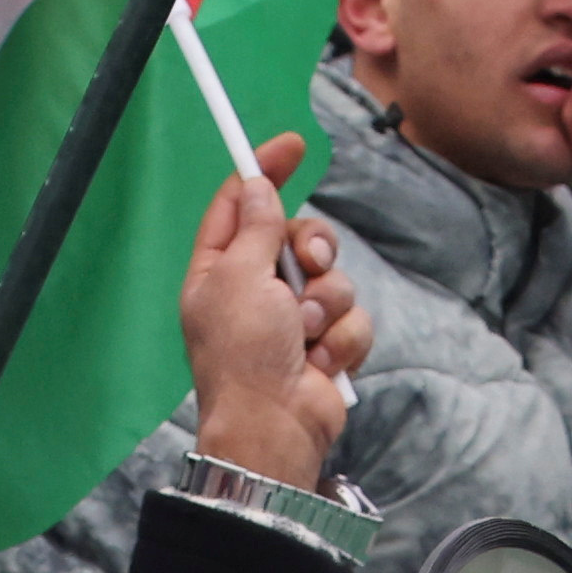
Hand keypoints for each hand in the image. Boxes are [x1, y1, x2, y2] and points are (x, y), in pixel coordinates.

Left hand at [177, 158, 365, 486]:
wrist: (275, 427)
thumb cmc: (244, 357)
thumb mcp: (239, 277)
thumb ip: (256, 227)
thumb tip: (258, 186)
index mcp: (218, 270)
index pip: (242, 204)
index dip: (265, 171)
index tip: (291, 145)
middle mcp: (255, 290)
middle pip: (298, 234)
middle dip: (313, 246)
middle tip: (309, 264)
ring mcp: (293, 319)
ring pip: (335, 276)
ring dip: (328, 302)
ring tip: (307, 334)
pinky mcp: (327, 345)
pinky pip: (353, 318)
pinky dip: (342, 339)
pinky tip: (322, 363)